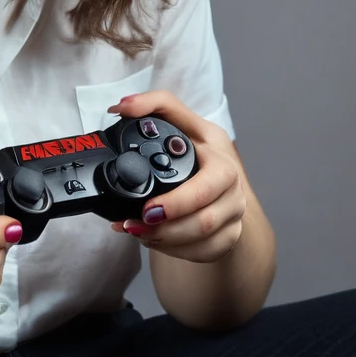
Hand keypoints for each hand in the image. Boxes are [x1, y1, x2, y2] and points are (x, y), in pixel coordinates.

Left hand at [106, 91, 246, 262]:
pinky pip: (205, 252)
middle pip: (205, 217)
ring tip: (137, 232)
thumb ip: (152, 104)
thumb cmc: (197, 147)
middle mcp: (232, 184)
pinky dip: (176, 250)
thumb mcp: (181, 120)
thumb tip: (121, 107)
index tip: (147, 207)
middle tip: (138, 222)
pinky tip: (154, 240)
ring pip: (204, 237)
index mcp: (219, 153)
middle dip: (169, 224)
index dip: (177, 199)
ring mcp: (234, 212)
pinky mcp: (230, 235)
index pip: (205, 182)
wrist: (224, 180)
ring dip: (166, 239)